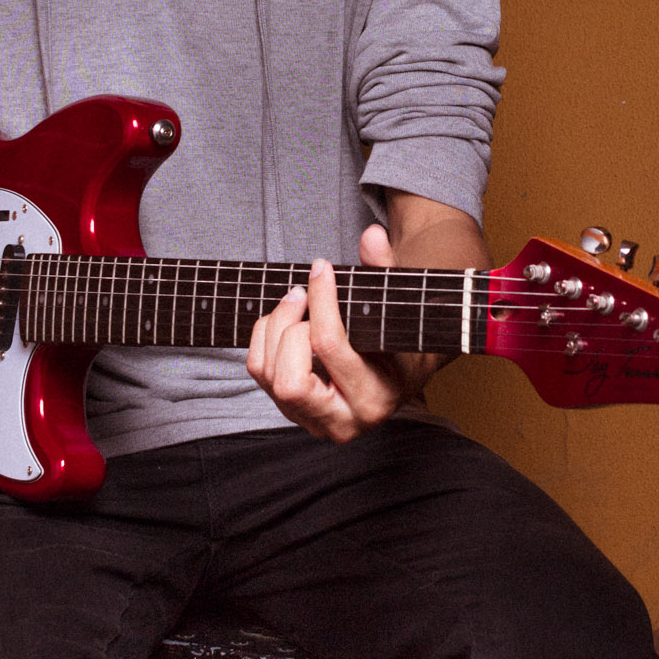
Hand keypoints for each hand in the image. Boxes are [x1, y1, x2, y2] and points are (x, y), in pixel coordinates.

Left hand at [246, 221, 419, 443]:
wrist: (398, 378)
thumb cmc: (400, 342)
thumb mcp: (399, 310)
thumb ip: (387, 271)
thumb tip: (371, 236)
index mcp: (374, 399)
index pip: (329, 348)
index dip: (321, 301)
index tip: (322, 269)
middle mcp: (342, 422)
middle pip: (290, 381)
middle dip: (288, 328)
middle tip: (301, 293)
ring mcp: (312, 422)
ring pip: (268, 375)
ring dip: (274, 328)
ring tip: (296, 300)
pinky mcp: (291, 412)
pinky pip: (259, 373)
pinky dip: (263, 338)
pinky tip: (286, 319)